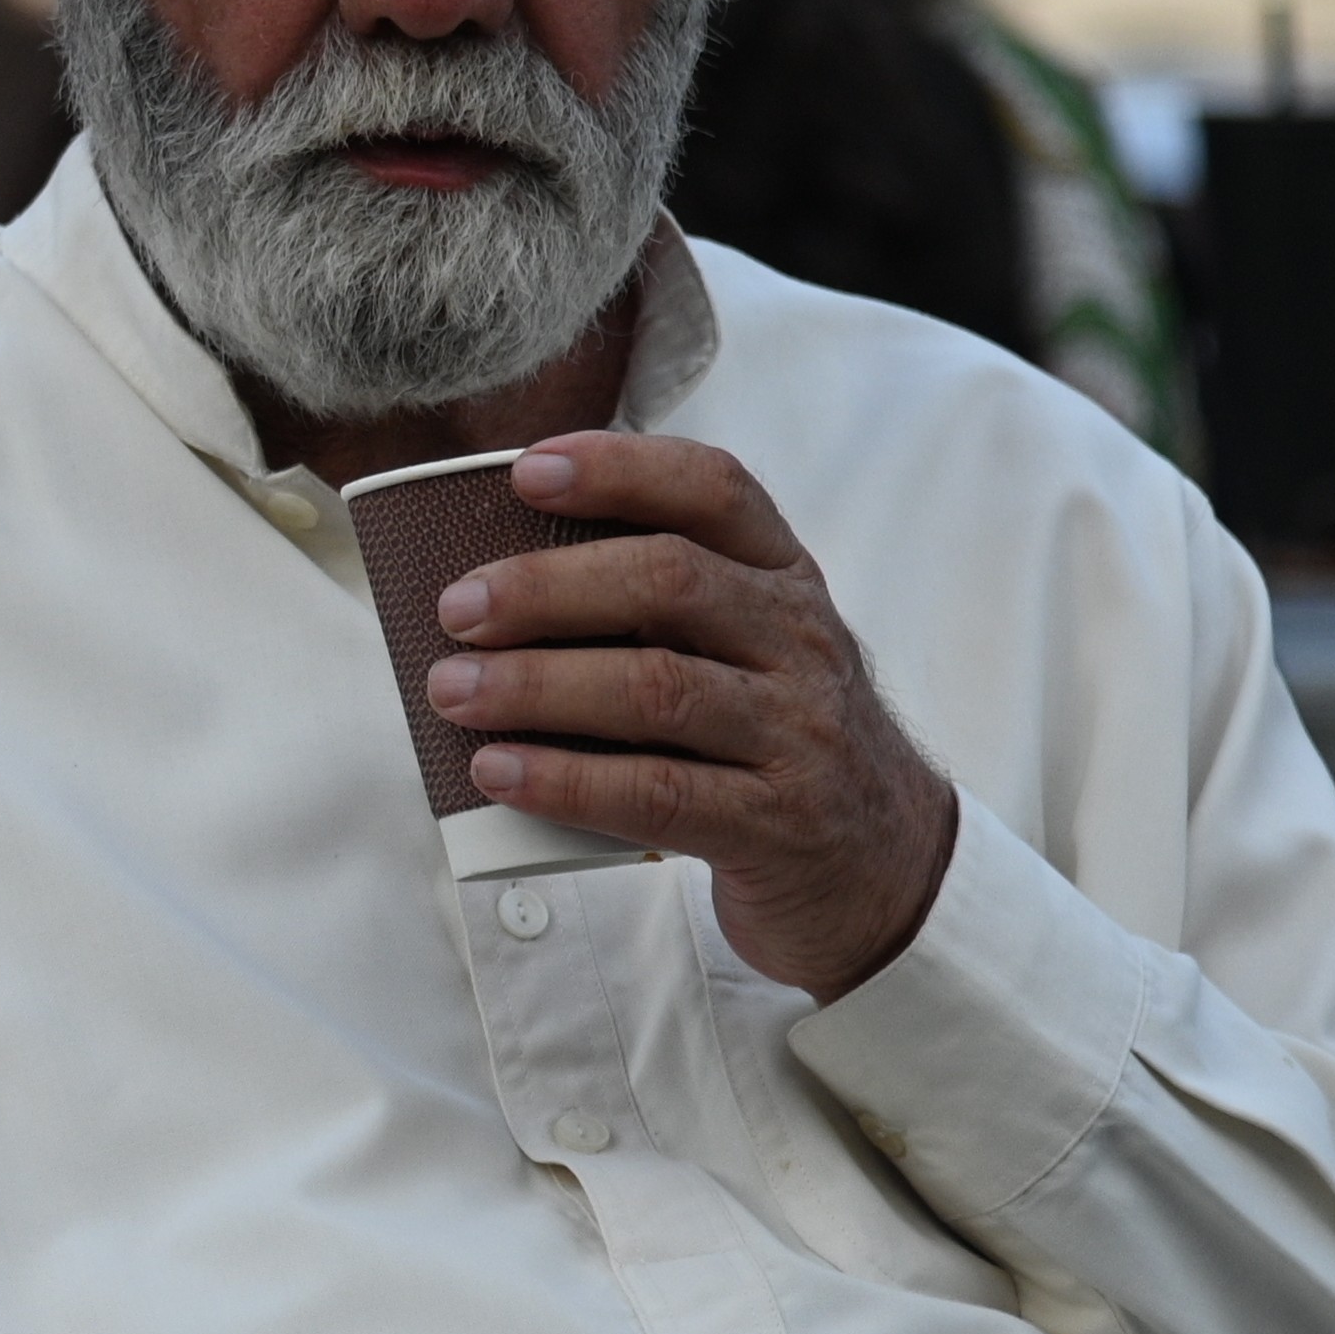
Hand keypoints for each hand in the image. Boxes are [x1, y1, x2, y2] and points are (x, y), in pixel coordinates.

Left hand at [417, 431, 960, 1004]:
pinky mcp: (775, 824)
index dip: (622, 467)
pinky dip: (565, 779)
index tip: (528, 472)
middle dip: (549, 587)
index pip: (714, 490)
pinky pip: (658, 793)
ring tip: (452, 690)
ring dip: (539, 686)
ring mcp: (797, 734)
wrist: (881, 865)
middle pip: (672, 582)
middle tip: (457, 608)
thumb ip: (656, 604)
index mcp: (784, 577)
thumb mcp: (744, 648)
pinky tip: (497, 771)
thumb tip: (489, 578)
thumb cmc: (769, 738)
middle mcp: (800, 641)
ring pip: (658, 689)